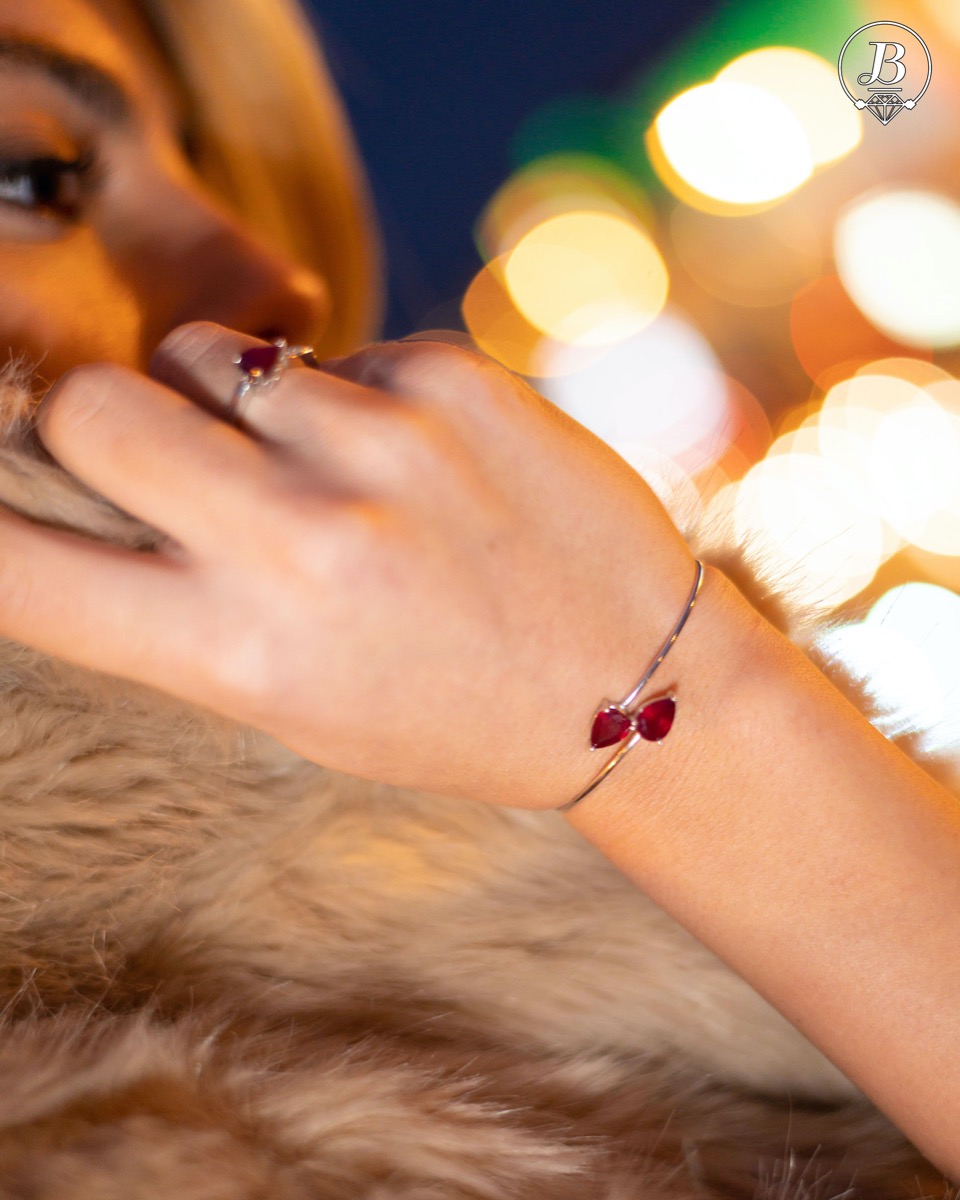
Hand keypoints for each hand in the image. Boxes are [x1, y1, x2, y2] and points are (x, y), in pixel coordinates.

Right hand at [0, 322, 695, 807]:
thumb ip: (180, 607)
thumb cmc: (451, 711)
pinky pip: (335, 353)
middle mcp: (304, 541)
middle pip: (91, 404)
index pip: (24, 573)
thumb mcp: (297, 706)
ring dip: (234, 401)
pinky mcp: (452, 376)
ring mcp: (383, 444)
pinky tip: (420, 462)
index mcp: (245, 655)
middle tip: (157, 453)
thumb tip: (82, 486)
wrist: (637, 686)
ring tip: (324, 469)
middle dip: (97, 421)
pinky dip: (350, 398)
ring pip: (212, 355)